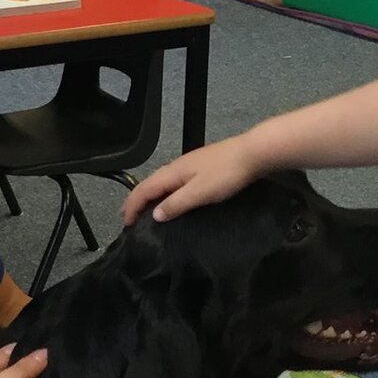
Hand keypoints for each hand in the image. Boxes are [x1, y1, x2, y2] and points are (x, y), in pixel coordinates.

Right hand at [121, 136, 266, 225]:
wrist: (252, 153)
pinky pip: (173, 181)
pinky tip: (171, 198)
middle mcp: (176, 166)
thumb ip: (176, 204)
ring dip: (149, 196)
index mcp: (172, 172)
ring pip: (161, 181)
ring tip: (145, 210)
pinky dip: (164, 192)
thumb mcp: (199, 193)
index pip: (143, 189)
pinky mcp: (200, 166)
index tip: (125, 223)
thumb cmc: (225, 174)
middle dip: (136, 200)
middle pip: (149, 183)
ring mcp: (189, 164)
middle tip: (128, 217)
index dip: (132, 206)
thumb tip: (154, 214)